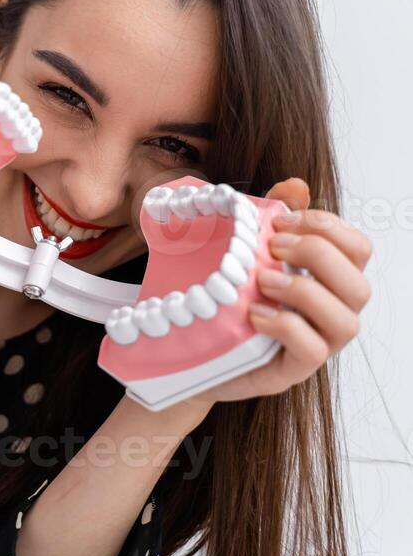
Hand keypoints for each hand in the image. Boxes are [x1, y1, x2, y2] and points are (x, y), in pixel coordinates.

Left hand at [191, 177, 372, 407]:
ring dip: (305, 292)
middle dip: (317, 256)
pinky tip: (254, 313)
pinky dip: (285, 326)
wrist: (195, 348)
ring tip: (262, 280)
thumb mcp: (249, 250)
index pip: (358, 248)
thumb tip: (295, 185)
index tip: (280, 221)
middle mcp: (334, 312)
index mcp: (330, 280)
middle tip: (273, 246)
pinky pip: (312, 351)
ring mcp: (319, 344)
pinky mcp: (295, 370)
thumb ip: (276, 218)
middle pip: (359, 284)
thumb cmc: (231, 295)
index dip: (327, 227)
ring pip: (347, 322)